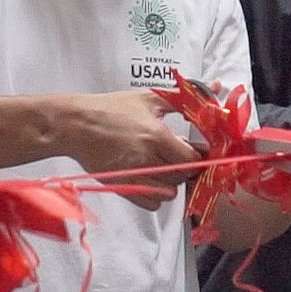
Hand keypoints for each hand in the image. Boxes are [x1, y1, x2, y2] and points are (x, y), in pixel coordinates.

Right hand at [62, 91, 200, 209]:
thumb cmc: (112, 108)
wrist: (76, 124)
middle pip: (183, 177)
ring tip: (162, 166)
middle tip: (176, 156)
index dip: (197, 156)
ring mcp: (134, 176)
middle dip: (185, 168)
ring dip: (171, 182)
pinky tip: (151, 179)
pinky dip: (156, 195)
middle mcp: (147, 158)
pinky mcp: (123, 187)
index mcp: (156, 135)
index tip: (193, 150)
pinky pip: (152, 204)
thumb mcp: (148, 98)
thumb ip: (183, 98)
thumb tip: (214, 88)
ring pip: (169, 192)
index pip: (192, 159)